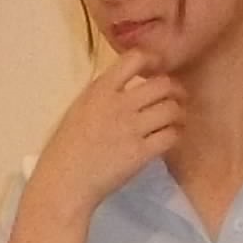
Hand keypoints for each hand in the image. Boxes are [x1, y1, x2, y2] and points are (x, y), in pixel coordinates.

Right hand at [33, 52, 186, 219]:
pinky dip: (175, 134)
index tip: (157, 70)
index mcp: (100, 90)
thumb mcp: (80, 109)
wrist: (63, 184)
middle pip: (162, 84)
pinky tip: (170, 138)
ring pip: (171, 109)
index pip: (134, 58)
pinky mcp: (140, 153)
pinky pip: (170, 136)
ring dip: (179, 113)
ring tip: (176, 120)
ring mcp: (130, 129)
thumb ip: (104, 95)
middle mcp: (118, 105)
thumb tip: (130, 88)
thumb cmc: (66, 150)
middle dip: (175, 90)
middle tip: (177, 99)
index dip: (153, 60)